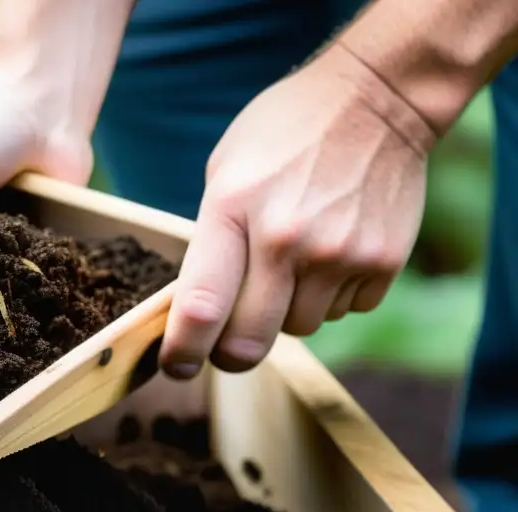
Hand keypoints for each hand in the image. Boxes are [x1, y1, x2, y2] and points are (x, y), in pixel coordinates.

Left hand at [158, 42, 433, 378]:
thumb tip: (198, 309)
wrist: (377, 99)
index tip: (175, 367)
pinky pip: (343, 311)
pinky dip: (330, 296)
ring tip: (291, 264)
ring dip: (285, 314)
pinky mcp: (381, 262)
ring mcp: (339, 254)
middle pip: (249, 343)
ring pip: (298, 329)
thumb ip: (212, 241)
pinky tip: (330, 252)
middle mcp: (286, 240)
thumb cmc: (283, 134)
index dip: (182, 351)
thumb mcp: (225, 174)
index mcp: (232, 211)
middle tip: (224, 347)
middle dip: (229, 354)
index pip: (201, 307)